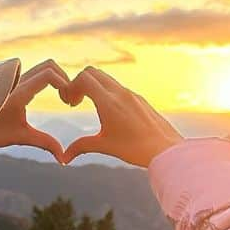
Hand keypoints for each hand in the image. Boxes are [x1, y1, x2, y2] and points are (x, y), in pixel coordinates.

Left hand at [0, 59, 71, 163]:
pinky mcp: (11, 81)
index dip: (65, 83)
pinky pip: (32, 72)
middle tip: (67, 98)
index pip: (49, 75)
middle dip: (64, 78)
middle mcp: (16, 81)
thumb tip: (63, 158)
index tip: (68, 101)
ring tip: (61, 96)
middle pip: (49, 65)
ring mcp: (12, 79)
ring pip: (41, 67)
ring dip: (55, 78)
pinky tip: (47, 96)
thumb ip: (44, 143)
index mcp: (19, 92)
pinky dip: (46, 79)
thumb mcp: (20, 137)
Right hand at [59, 66, 184, 166]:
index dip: (71, 87)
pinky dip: (107, 91)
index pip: (83, 78)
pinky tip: (109, 112)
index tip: (70, 103)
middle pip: (92, 72)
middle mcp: (120, 93)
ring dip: (94, 86)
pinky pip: (118, 86)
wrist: (166, 149)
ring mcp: (131, 94)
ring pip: (106, 78)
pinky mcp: (139, 99)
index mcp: (108, 102)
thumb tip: (64, 157)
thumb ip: (81, 146)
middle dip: (80, 83)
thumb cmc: (135, 149)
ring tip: (91, 106)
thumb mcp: (104, 146)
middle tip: (76, 102)